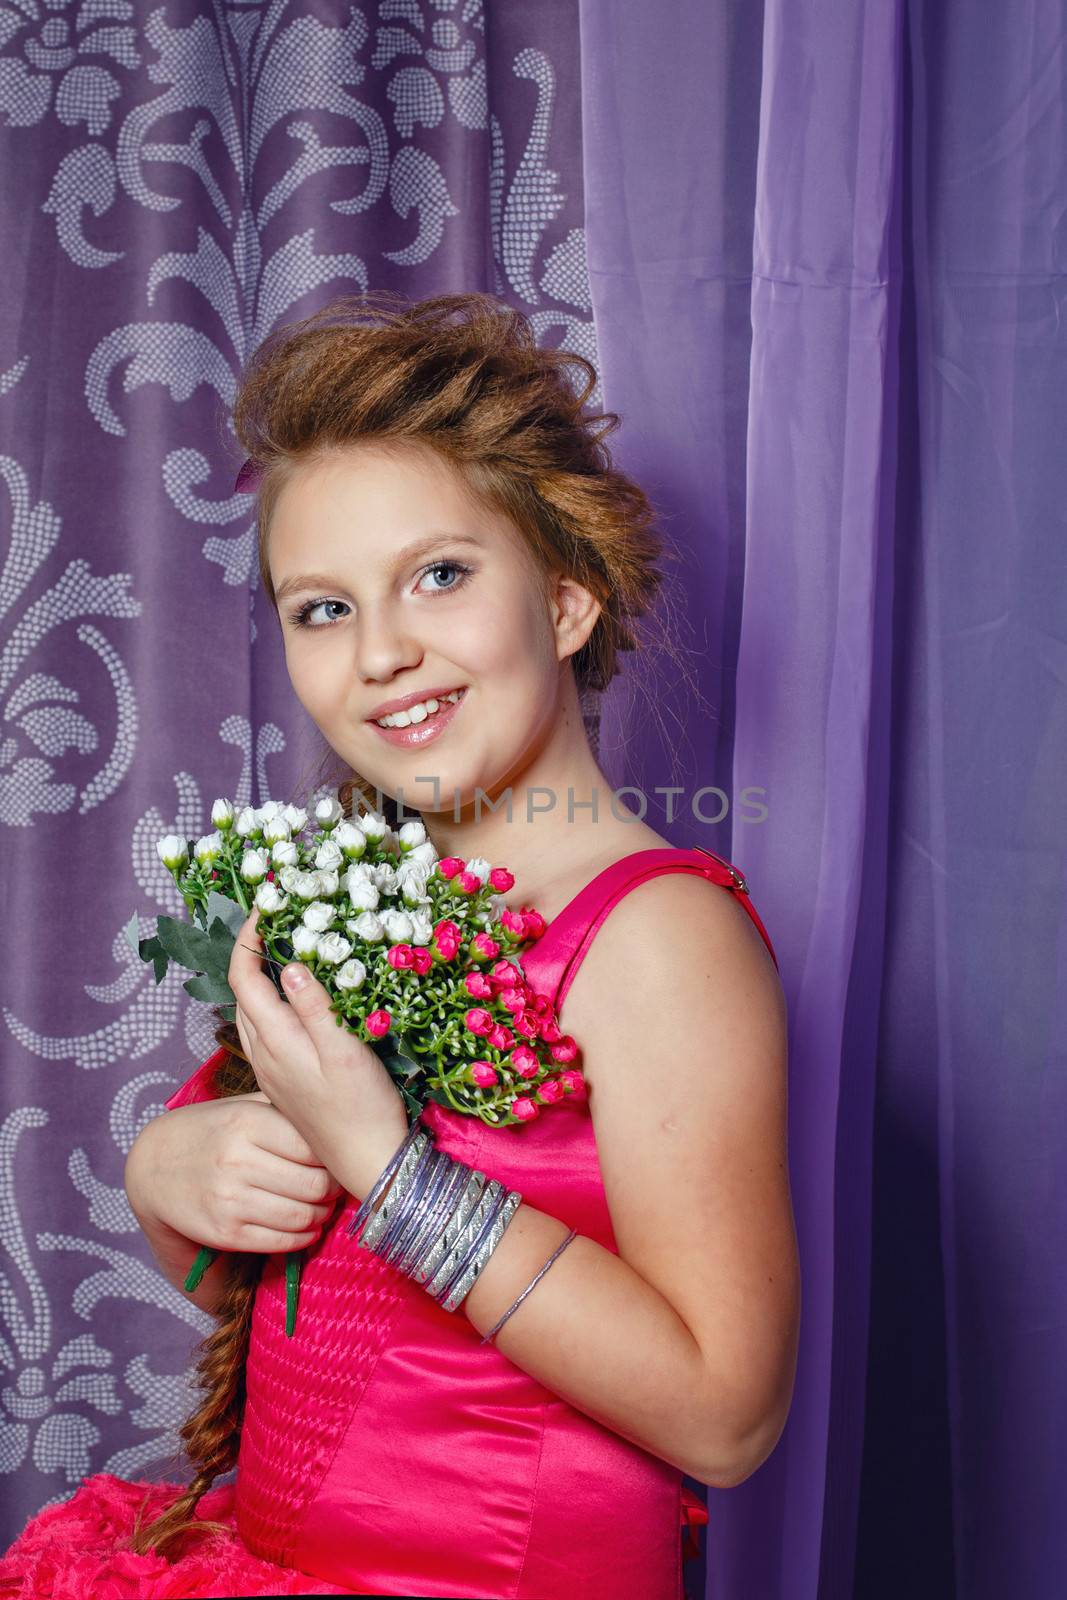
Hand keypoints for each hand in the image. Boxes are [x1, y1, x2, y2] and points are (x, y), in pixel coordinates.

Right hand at [127, 1091, 344, 1254]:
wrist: (152, 1168)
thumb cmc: (210, 1131)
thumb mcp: (241, 1106)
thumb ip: (284, 1109)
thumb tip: (338, 1119)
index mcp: (247, 1122)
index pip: (314, 1147)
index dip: (332, 1157)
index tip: (335, 1159)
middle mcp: (237, 1160)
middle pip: (315, 1185)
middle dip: (333, 1190)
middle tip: (333, 1187)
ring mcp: (229, 1200)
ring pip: (302, 1216)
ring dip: (321, 1215)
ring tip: (321, 1206)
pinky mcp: (225, 1233)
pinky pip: (282, 1241)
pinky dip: (303, 1237)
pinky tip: (304, 1226)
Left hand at [228, 908, 410, 1200]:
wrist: (367, 1163)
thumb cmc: (362, 1107)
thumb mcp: (344, 1051)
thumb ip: (314, 1007)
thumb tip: (288, 964)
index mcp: (274, 1040)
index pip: (243, 977)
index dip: (247, 938)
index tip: (267, 908)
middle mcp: (264, 1053)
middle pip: (243, 992)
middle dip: (254, 952)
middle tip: (281, 922)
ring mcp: (272, 1070)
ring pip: (253, 1013)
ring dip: (262, 979)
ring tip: (289, 951)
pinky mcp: (285, 1081)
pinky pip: (268, 1032)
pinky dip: (274, 1004)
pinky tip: (300, 1001)